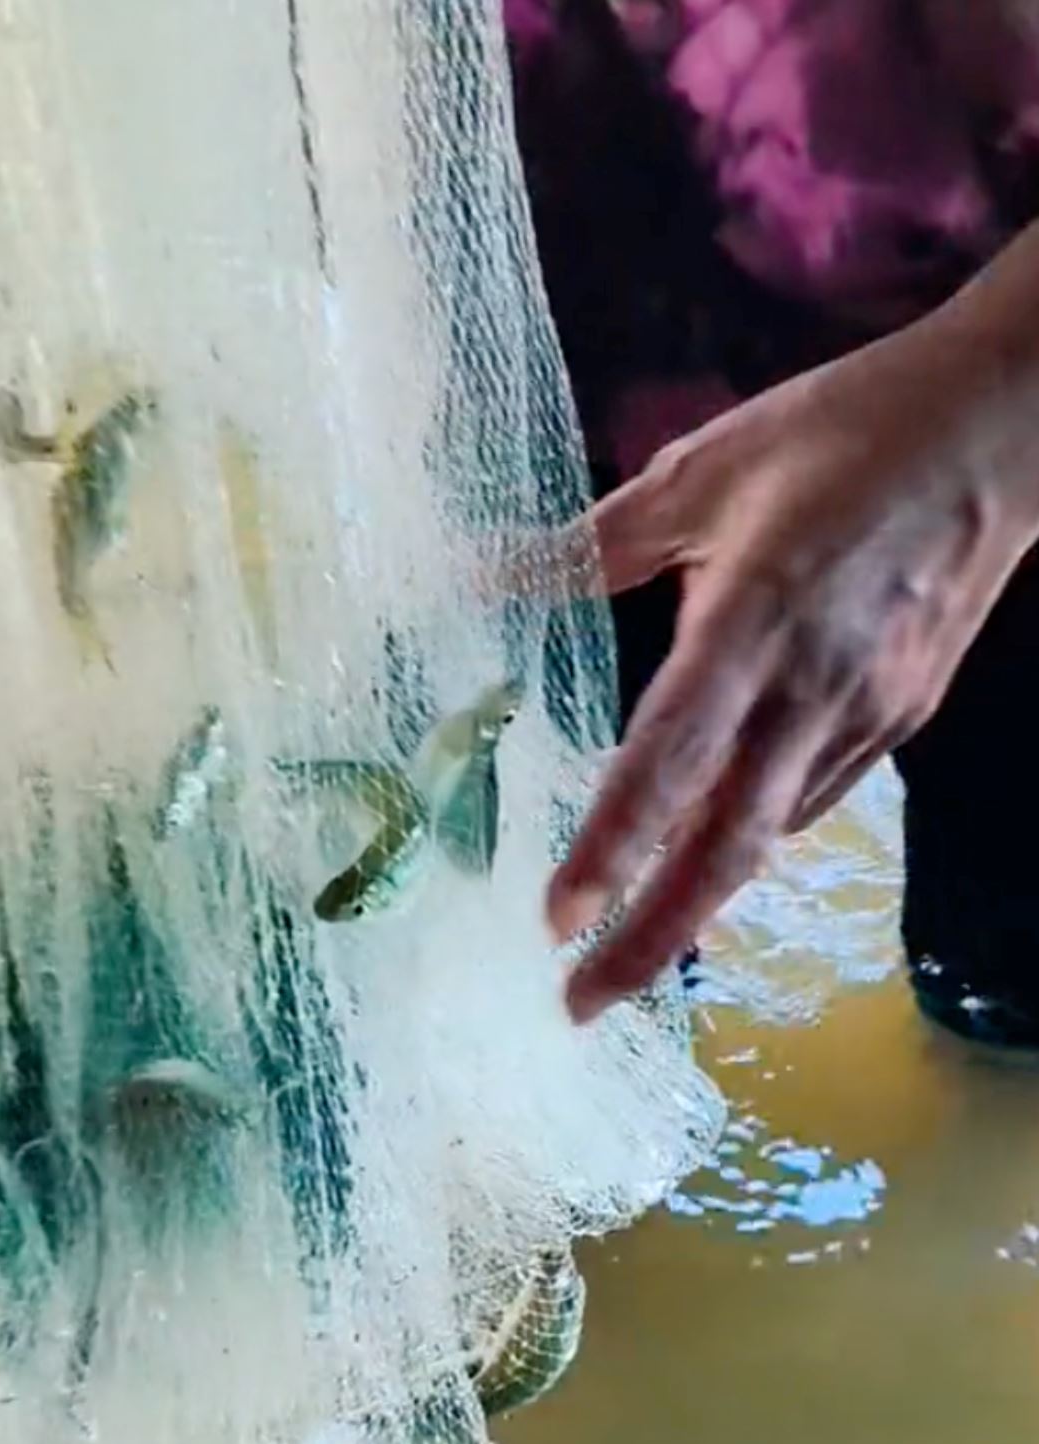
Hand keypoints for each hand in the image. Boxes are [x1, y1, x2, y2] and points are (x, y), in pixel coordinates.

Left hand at [547, 307, 1038, 1022]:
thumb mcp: (700, 473)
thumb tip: (476, 574)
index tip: (555, 919)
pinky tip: (702, 868)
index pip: (669, 759)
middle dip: (652, 936)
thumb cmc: (842, 433)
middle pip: (727, 845)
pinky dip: (748, 844)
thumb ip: (588, 544)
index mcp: (756, 621)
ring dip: (696, 905)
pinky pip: (809, 800)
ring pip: (769, 835)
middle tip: (578, 1005)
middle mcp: (815, 687)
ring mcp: (869, 710)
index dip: (611, 847)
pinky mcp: (903, 714)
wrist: (1008, 420)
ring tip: (620, 956)